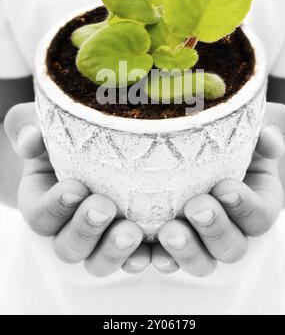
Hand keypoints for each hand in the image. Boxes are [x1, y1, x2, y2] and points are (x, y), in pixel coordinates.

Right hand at [4, 102, 149, 275]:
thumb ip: (28, 125)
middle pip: (69, 246)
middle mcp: (69, 227)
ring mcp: (100, 239)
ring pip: (98, 262)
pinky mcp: (129, 242)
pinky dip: (144, 259)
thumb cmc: (68, 132)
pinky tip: (157, 251)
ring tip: (132, 231)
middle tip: (104, 207)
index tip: (75, 186)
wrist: (101, 143)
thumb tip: (30, 139)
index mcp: (44, 202)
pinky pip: (134, 260)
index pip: (40, 215)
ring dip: (114, 251)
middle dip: (85, 230)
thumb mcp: (45, 122)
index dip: (55, 206)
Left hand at [152, 102, 284, 275]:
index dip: (245, 206)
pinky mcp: (168, 241)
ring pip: (200, 261)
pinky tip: (142, 253)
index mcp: (256, 202)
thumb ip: (273, 125)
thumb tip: (270, 139)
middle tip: (196, 207)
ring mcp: (198, 239)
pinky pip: (164, 259)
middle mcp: (230, 227)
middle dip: (214, 230)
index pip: (259, 215)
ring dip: (186, 252)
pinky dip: (154, 259)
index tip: (225, 186)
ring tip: (168, 232)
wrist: (197, 143)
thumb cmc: (230, 132)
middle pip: (231, 247)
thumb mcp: (254, 121)